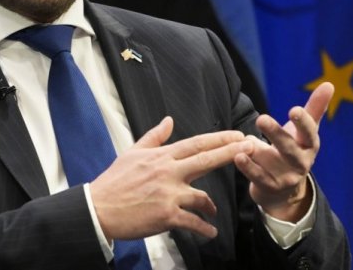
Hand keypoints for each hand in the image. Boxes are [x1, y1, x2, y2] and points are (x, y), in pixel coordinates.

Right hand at [90, 116, 253, 240]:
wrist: (99, 208)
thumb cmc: (114, 180)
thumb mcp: (132, 152)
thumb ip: (154, 136)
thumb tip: (169, 120)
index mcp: (161, 156)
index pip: (196, 144)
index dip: (219, 139)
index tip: (238, 136)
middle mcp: (168, 172)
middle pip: (206, 160)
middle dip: (231, 154)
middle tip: (252, 149)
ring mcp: (168, 194)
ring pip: (203, 198)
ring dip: (211, 208)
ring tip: (212, 214)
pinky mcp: (167, 215)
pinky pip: (194, 222)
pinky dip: (205, 229)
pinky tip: (210, 232)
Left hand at [234, 82, 333, 221]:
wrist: (284, 190)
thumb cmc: (294, 150)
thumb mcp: (305, 132)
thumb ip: (315, 108)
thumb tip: (330, 84)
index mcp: (309, 146)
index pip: (310, 133)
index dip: (303, 123)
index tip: (294, 110)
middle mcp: (300, 163)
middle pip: (289, 149)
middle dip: (276, 134)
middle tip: (261, 118)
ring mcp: (286, 177)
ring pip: (271, 162)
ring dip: (257, 150)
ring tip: (246, 140)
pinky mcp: (270, 187)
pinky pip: (258, 177)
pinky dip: (248, 167)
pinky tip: (238, 156)